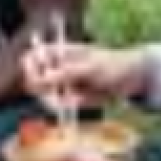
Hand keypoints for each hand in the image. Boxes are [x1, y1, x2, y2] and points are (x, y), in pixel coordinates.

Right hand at [21, 41, 147, 109]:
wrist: (131, 80)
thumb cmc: (111, 64)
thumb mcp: (91, 67)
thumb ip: (67, 73)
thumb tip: (43, 78)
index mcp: (57, 52)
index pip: (31, 58)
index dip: (30, 69)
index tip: (40, 80)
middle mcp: (55, 68)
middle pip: (32, 81)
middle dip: (43, 91)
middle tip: (59, 98)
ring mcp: (61, 84)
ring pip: (44, 97)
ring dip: (56, 102)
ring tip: (78, 99)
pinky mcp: (69, 99)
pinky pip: (60, 107)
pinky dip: (67, 108)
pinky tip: (83, 102)